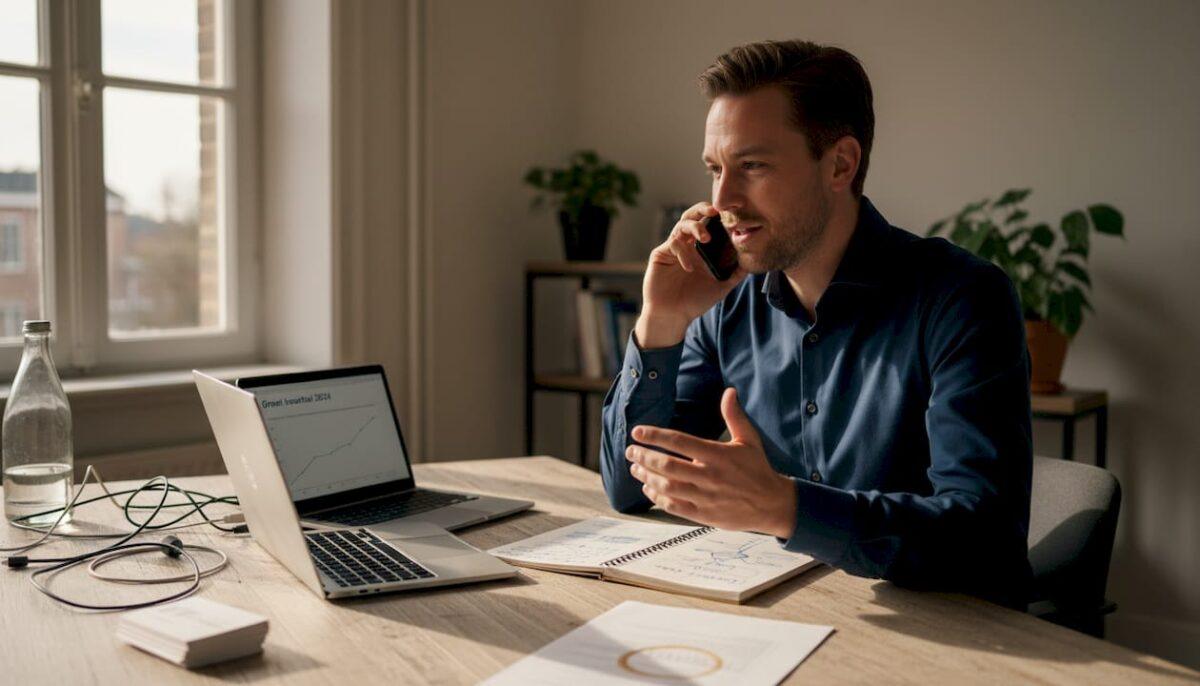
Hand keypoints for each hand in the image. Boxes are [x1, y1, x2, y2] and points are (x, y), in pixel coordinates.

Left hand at [625, 387, 796, 538]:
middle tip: (630, 451)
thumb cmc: (758, 468)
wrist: (772, 504)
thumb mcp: (749, 440)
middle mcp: (710, 476)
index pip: (680, 442)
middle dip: (644, 457)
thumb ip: (735, 416)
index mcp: (718, 455)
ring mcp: (706, 497)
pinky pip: (674, 507)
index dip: (655, 436)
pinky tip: (648, 488)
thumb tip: (729, 391)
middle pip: (668, 465)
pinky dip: (658, 498)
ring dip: (647, 477)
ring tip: (635, 468)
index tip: (637, 432)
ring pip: (668, 487)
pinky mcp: (704, 515)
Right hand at [635, 202, 747, 348]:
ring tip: (706, 238)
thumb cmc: (694, 301)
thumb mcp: (721, 286)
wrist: (673, 316)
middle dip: (703, 209)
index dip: (718, 217)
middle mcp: (687, 244)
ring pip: (682, 224)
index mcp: (701, 248)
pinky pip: (673, 244)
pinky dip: (683, 253)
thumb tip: (752, 260)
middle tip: (715, 211)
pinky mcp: (661, 254)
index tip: (731, 216)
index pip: (709, 224)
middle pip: (693, 215)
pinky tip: (689, 268)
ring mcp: (673, 248)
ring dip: (695, 227)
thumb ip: (735, 273)